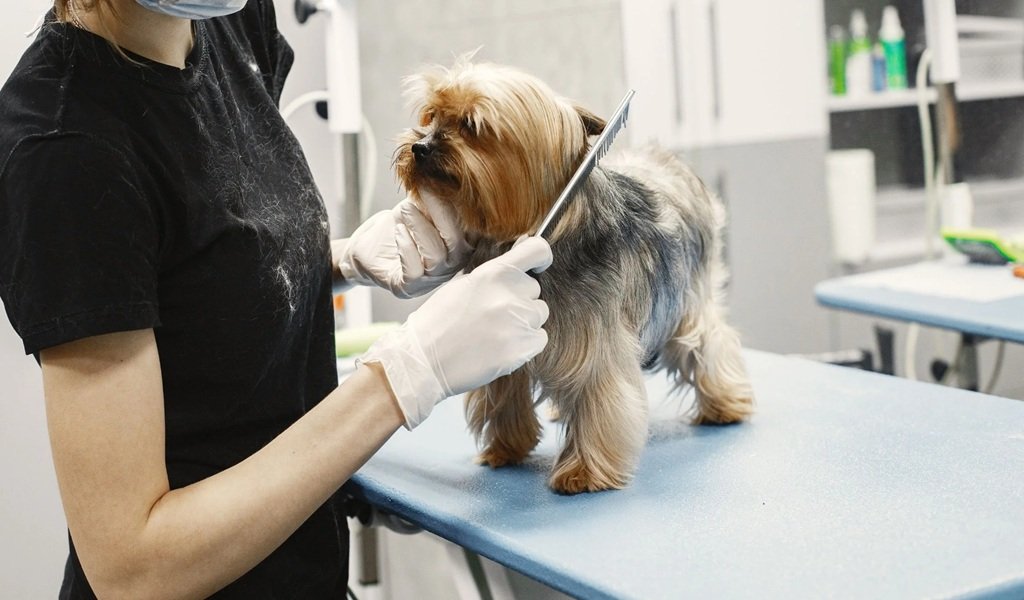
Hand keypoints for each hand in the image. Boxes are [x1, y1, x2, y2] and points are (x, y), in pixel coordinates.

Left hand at [333, 191, 471, 298]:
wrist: (367, 247)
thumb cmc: (399, 225)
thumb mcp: (420, 205)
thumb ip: (438, 194)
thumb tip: (451, 171)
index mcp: (462, 244)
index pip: (474, 229)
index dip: (462, 205)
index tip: (445, 181)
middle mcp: (452, 265)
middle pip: (458, 242)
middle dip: (441, 212)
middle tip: (425, 190)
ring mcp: (431, 279)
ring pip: (437, 256)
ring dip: (421, 227)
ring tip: (406, 209)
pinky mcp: (407, 288)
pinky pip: (414, 272)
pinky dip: (407, 247)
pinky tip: (398, 231)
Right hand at [359, 237, 552, 428]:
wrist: (424, 360)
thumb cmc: (438, 322)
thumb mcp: (463, 285)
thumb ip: (494, 273)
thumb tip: (520, 256)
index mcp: (493, 273)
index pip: (537, 250)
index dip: (541, 257)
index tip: (538, 266)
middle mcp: (509, 294)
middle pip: (535, 290)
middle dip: (521, 299)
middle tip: (495, 314)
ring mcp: (518, 322)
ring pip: (539, 315)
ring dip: (524, 322)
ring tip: (495, 332)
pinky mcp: (523, 348)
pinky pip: (539, 339)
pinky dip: (526, 344)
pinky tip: (501, 347)